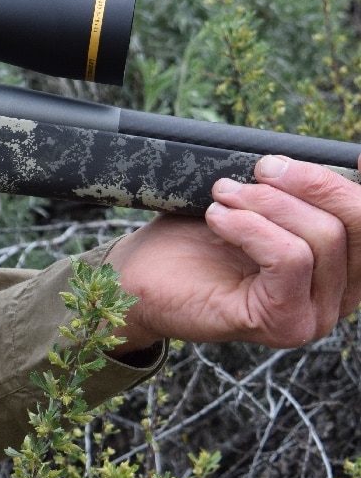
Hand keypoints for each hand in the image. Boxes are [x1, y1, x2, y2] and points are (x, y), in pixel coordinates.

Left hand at [106, 155, 360, 354]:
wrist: (139, 281)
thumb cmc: (192, 240)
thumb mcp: (249, 204)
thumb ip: (292, 190)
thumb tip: (340, 155)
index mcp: (337, 265)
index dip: (355, 186)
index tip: (357, 155)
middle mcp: (337, 296)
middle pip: (356, 223)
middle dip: (308, 183)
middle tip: (259, 170)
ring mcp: (313, 315)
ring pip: (321, 237)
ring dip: (264, 203)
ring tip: (222, 196)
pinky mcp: (283, 323)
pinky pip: (288, 258)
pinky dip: (249, 227)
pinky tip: (217, 219)